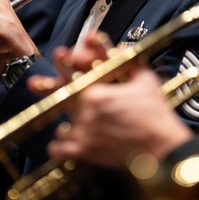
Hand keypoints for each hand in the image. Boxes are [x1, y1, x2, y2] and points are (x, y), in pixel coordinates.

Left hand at [31, 33, 192, 167]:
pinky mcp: (85, 153)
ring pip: (61, 125)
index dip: (63, 66)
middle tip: (35, 83)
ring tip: (78, 125)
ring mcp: (83, 133)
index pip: (71, 76)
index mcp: (96, 92)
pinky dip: (60, 148)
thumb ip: (124, 60)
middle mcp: (84, 111)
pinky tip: (66, 144)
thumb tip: (109, 46)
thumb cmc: (156, 115)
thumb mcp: (144, 80)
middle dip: (51, 88)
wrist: (163, 150)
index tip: (59, 59)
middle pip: (63, 100)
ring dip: (68, 124)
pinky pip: (59, 150)